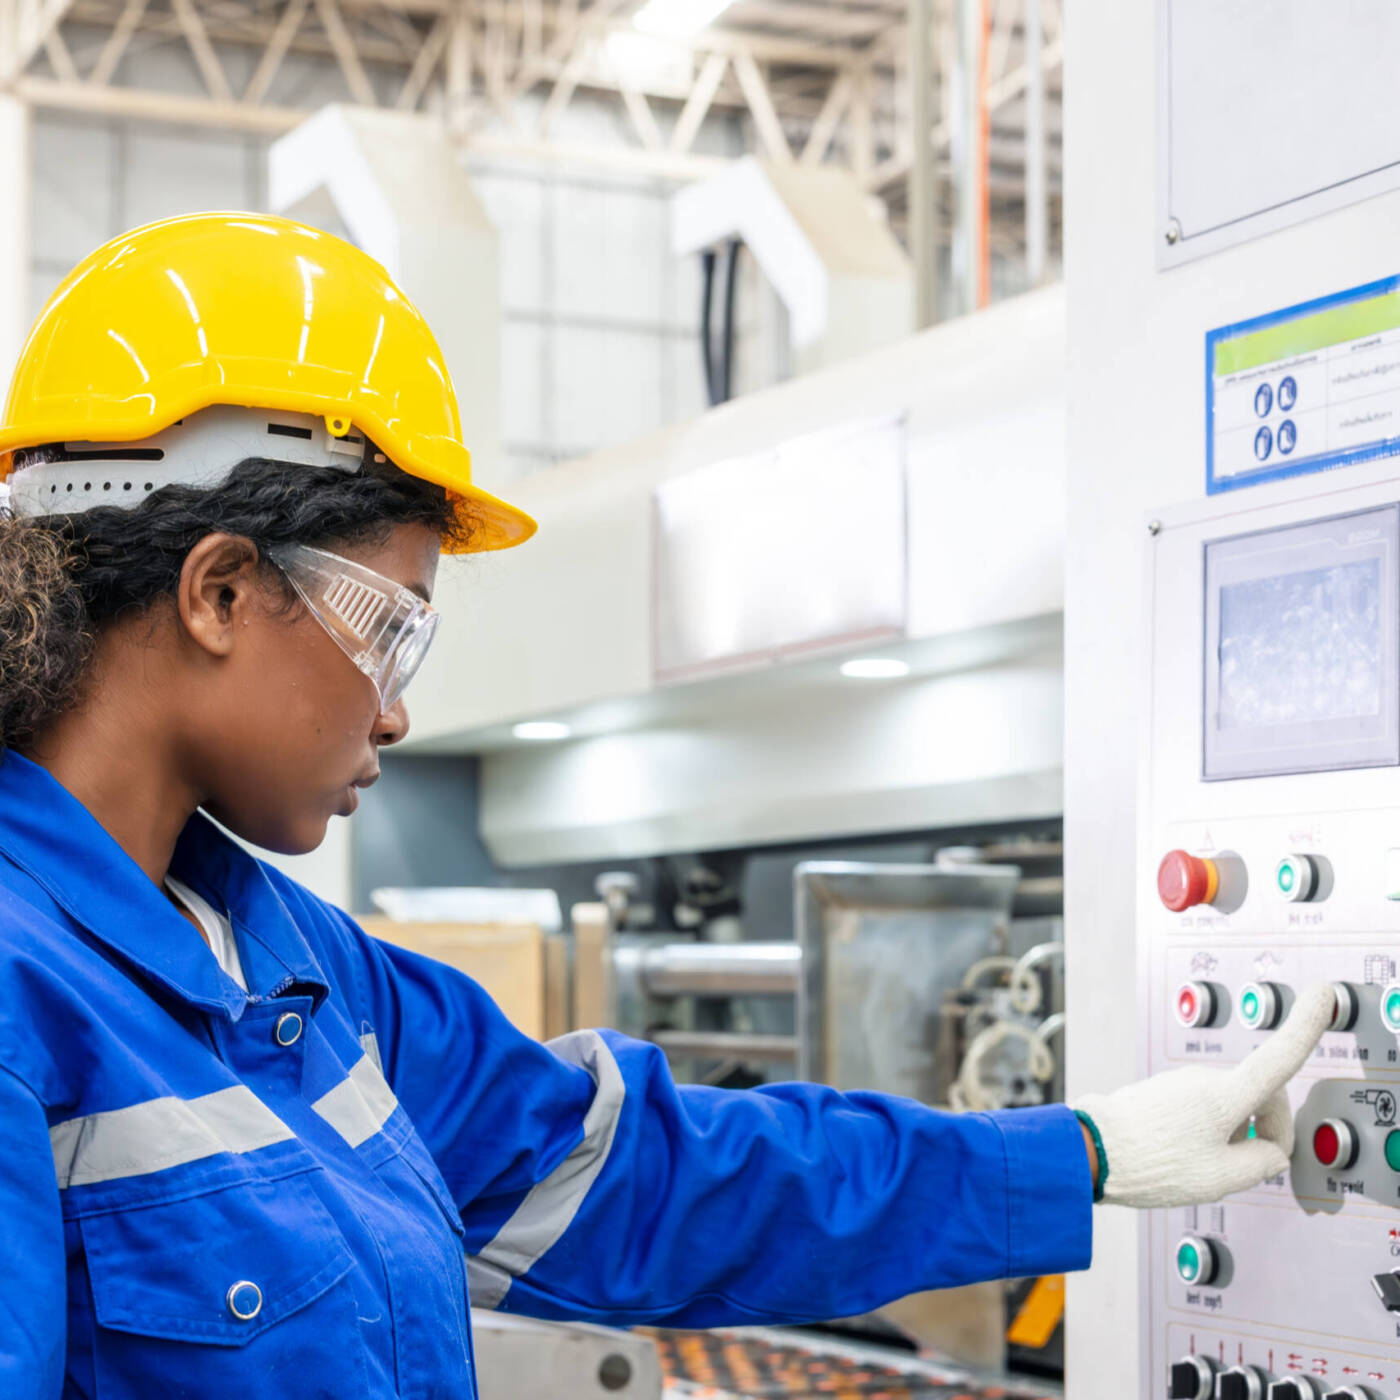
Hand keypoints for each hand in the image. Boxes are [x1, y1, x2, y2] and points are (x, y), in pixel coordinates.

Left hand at [1072, 982, 1334, 1208]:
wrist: (1092, 1151)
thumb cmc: (1152, 1162)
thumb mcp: (1223, 1177)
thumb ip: (1263, 1162)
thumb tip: (1271, 1150)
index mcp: (1225, 1095)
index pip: (1277, 1058)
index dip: (1305, 1027)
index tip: (1322, 994)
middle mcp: (1204, 1079)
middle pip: (1260, 1096)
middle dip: (1266, 1129)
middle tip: (1245, 1166)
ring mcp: (1181, 1082)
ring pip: (1231, 1106)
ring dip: (1233, 1134)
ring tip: (1199, 1165)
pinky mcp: (1164, 1092)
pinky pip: (1203, 1110)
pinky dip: (1208, 1132)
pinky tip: (1183, 1156)